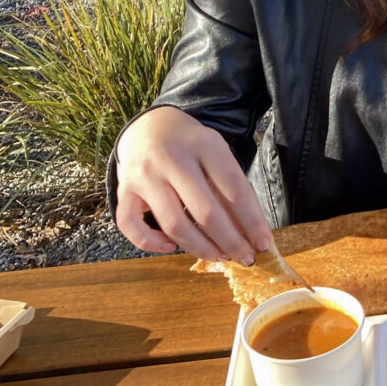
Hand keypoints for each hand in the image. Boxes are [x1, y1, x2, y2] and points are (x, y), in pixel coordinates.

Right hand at [115, 105, 271, 264]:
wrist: (150, 127)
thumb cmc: (191, 145)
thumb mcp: (216, 152)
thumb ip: (231, 187)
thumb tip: (251, 232)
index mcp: (204, 144)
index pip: (234, 188)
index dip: (251, 220)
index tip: (263, 243)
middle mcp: (172, 159)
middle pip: (205, 211)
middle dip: (230, 241)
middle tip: (245, 258)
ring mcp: (144, 175)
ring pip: (173, 224)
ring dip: (200, 248)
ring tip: (220, 256)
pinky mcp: (123, 190)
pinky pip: (132, 227)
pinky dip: (152, 244)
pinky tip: (172, 246)